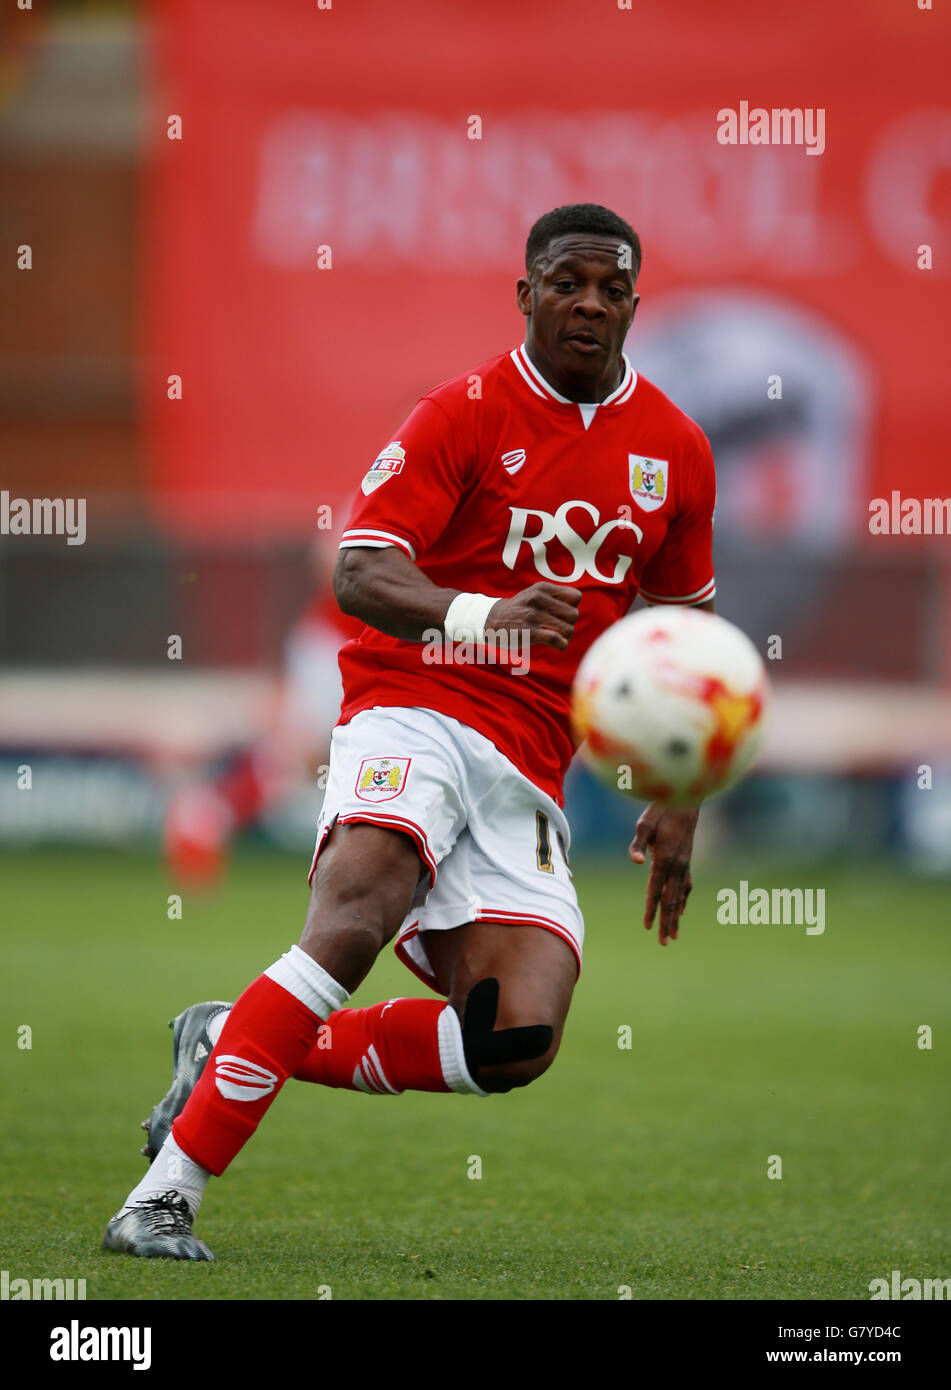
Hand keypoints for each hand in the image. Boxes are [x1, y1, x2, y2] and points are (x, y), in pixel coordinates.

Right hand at [488, 582, 581, 650]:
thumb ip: (555, 597)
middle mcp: (539, 599)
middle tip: (557, 628)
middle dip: (569, 624)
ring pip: (568, 628)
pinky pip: (557, 639)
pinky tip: (557, 644)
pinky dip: (561, 644)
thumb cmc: (518, 610)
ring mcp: (534, 616)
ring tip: (554, 636)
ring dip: (564, 636)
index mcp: (542, 588)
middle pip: (574, 614)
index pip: (576, 597)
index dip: (572, 607)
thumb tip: (575, 611)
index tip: (561, 614)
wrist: (490, 620)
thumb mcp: (534, 594)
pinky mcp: (530, 632)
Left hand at [628, 803, 698, 944]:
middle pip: (670, 900)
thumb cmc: (660, 812)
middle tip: (664, 942)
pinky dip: (683, 900)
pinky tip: (681, 910)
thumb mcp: (644, 824)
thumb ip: (638, 843)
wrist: (685, 802)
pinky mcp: (686, 861)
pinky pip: (686, 886)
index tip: (648, 927)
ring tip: (674, 935)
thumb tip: (635, 860)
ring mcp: (684, 865)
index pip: (655, 890)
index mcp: (664, 859)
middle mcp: (676, 866)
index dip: (651, 909)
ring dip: (676, 917)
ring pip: (679, 897)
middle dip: (667, 922)